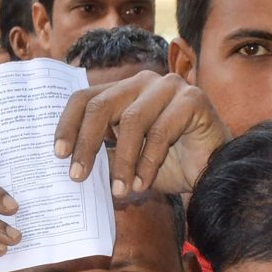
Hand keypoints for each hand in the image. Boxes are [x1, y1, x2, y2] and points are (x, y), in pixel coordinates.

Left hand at [52, 70, 227, 198]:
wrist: (213, 171)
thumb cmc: (169, 164)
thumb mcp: (126, 161)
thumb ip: (103, 155)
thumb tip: (68, 164)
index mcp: (123, 91)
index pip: (85, 98)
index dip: (67, 125)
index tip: (58, 154)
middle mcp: (144, 82)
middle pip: (101, 105)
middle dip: (86, 144)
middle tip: (77, 176)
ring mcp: (170, 86)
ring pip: (131, 121)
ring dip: (122, 161)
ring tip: (119, 190)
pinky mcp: (193, 98)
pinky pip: (160, 131)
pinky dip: (147, 162)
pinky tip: (142, 184)